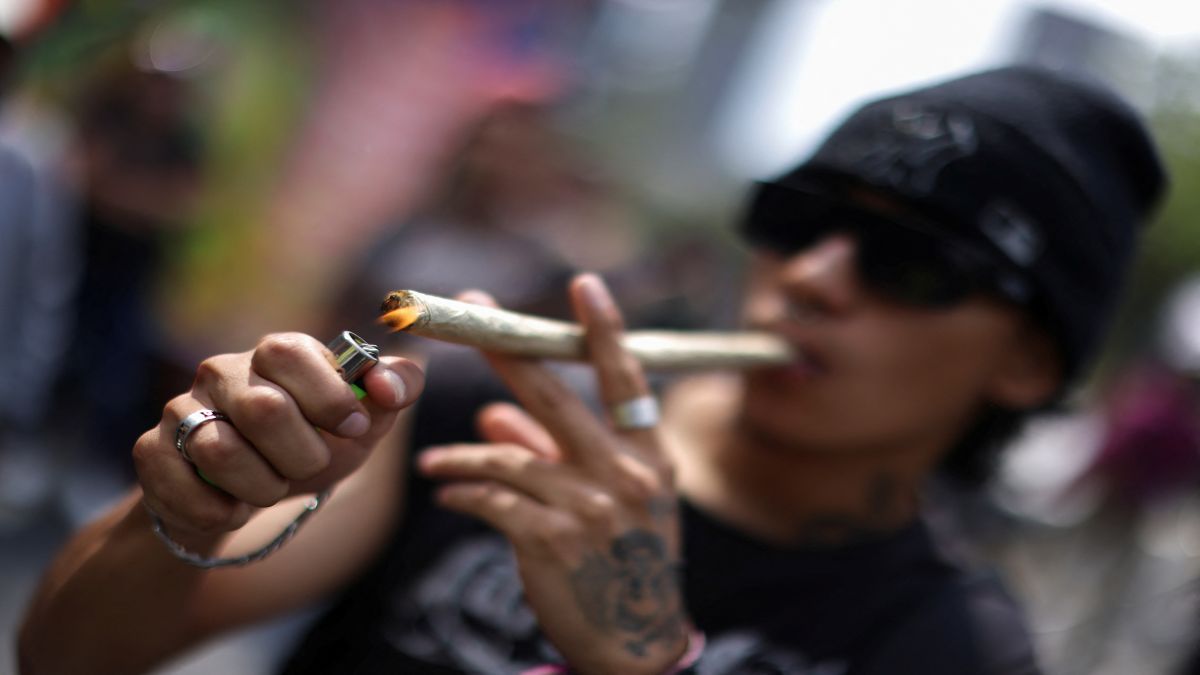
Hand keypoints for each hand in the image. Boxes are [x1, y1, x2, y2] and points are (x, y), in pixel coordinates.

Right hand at [133, 332, 423, 544]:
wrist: (243, 500)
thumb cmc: (308, 448)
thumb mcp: (361, 424)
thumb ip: (395, 391)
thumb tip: (388, 386)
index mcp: (276, 353)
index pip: (292, 353)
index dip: (330, 398)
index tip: (355, 429)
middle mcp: (223, 371)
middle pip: (264, 409)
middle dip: (301, 456)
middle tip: (307, 468)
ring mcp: (181, 409)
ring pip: (221, 452)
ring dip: (262, 488)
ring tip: (268, 488)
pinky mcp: (150, 451)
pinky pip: (185, 489)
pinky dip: (222, 512)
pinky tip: (232, 506)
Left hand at [418, 275, 689, 674]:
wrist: (632, 641)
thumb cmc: (618, 560)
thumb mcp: (607, 501)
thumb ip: (551, 451)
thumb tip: (494, 411)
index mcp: (647, 457)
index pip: (627, 381)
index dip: (605, 331)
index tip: (584, 285)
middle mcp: (623, 476)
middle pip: (556, 398)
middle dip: (507, 351)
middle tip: (468, 313)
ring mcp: (589, 509)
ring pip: (508, 455)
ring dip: (461, 454)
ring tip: (431, 461)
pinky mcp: (551, 541)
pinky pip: (491, 500)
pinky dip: (462, 491)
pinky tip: (445, 492)